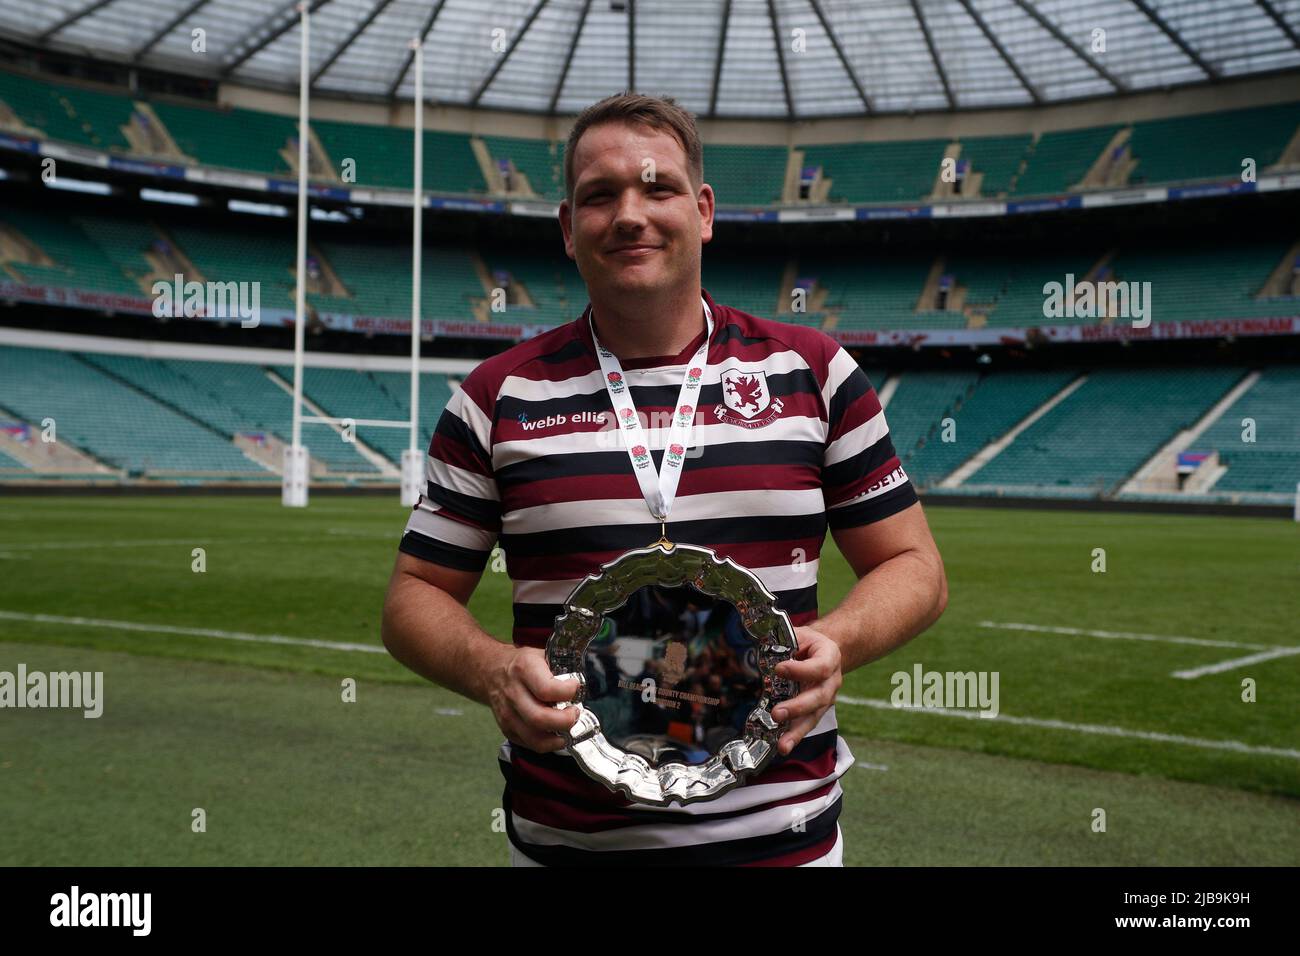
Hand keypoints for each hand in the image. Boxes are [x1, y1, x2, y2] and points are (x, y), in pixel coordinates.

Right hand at [486, 645, 579, 752]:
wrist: (491, 671)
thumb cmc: (523, 664)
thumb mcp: (541, 654)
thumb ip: (562, 665)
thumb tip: (589, 676)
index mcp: (524, 669)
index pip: (546, 689)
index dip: (567, 692)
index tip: (576, 687)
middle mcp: (513, 693)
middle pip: (540, 718)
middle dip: (565, 721)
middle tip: (575, 713)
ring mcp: (507, 714)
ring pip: (534, 738)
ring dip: (558, 737)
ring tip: (568, 726)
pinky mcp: (506, 728)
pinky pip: (530, 744)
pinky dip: (548, 744)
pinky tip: (556, 734)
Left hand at [772, 627, 842, 756]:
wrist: (822, 651)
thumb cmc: (807, 642)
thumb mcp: (799, 634)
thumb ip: (784, 639)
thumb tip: (759, 640)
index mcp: (830, 657)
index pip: (820, 667)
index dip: (801, 670)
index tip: (779, 669)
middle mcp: (832, 681)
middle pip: (819, 698)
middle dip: (797, 707)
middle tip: (776, 713)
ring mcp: (826, 698)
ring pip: (814, 717)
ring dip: (796, 732)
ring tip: (782, 745)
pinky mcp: (816, 710)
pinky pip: (806, 724)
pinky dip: (794, 736)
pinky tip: (782, 746)